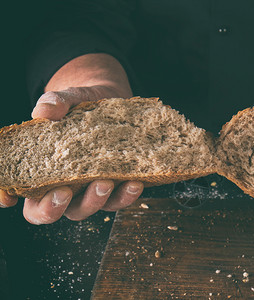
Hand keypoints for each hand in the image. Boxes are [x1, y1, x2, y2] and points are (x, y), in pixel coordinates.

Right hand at [0, 86, 143, 223]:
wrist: (113, 101)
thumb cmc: (81, 104)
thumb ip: (55, 103)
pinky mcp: (114, 187)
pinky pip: (118, 200)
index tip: (7, 198)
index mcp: (40, 170)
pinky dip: (126, 195)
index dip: (5, 196)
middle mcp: (61, 185)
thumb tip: (45, 111)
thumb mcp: (69, 99)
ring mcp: (88, 190)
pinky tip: (135, 182)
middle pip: (48, 212)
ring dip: (95, 200)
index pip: (16, 191)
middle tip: (64, 192)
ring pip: (85, 208)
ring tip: (106, 183)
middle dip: (53, 207)